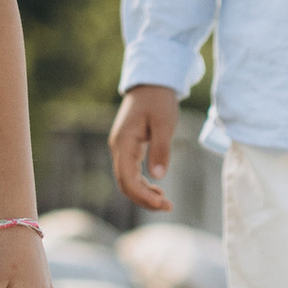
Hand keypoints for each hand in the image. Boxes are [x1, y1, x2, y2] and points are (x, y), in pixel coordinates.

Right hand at [109, 84, 176, 214]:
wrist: (151, 81)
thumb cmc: (159, 100)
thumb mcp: (164, 123)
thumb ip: (161, 149)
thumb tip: (158, 177)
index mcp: (123, 142)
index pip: (128, 179)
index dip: (143, 196)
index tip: (164, 204)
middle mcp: (118, 147)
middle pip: (125, 183)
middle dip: (144, 199)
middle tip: (168, 206)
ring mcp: (121, 147)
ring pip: (127, 180)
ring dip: (143, 193)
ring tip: (165, 201)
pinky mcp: (128, 146)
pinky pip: (130, 172)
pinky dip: (142, 184)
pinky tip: (157, 188)